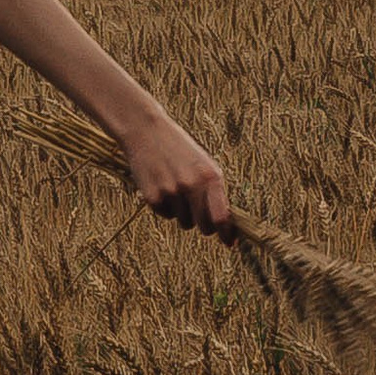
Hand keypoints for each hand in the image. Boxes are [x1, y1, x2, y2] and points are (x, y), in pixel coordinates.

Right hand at [123, 109, 230, 232]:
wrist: (145, 131)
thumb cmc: (179, 149)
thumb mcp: (203, 163)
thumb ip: (215, 190)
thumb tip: (224, 222)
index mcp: (210, 176)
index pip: (221, 217)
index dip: (227, 234)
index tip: (230, 243)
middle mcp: (192, 186)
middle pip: (203, 226)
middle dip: (203, 224)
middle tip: (198, 214)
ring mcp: (171, 192)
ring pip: (184, 222)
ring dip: (183, 213)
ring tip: (175, 188)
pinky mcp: (152, 197)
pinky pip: (165, 215)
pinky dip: (165, 207)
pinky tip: (161, 185)